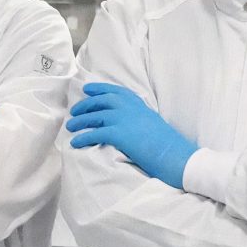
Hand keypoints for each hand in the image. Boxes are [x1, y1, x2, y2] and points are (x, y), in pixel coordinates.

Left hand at [67, 83, 198, 188]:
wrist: (176, 156)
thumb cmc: (167, 146)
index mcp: (140, 105)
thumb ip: (139, 120)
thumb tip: (126, 125)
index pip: (117, 92)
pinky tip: (75, 142)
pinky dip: (83, 137)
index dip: (100, 89)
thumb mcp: (152, 125)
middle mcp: (131, 108)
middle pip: (103, 100)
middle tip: (74, 111)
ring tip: (70, 126)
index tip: (88, 89)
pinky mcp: (120, 134)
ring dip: (80, 120)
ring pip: (96, 116)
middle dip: (86, 104)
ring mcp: (125, 120)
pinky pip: (95, 133)